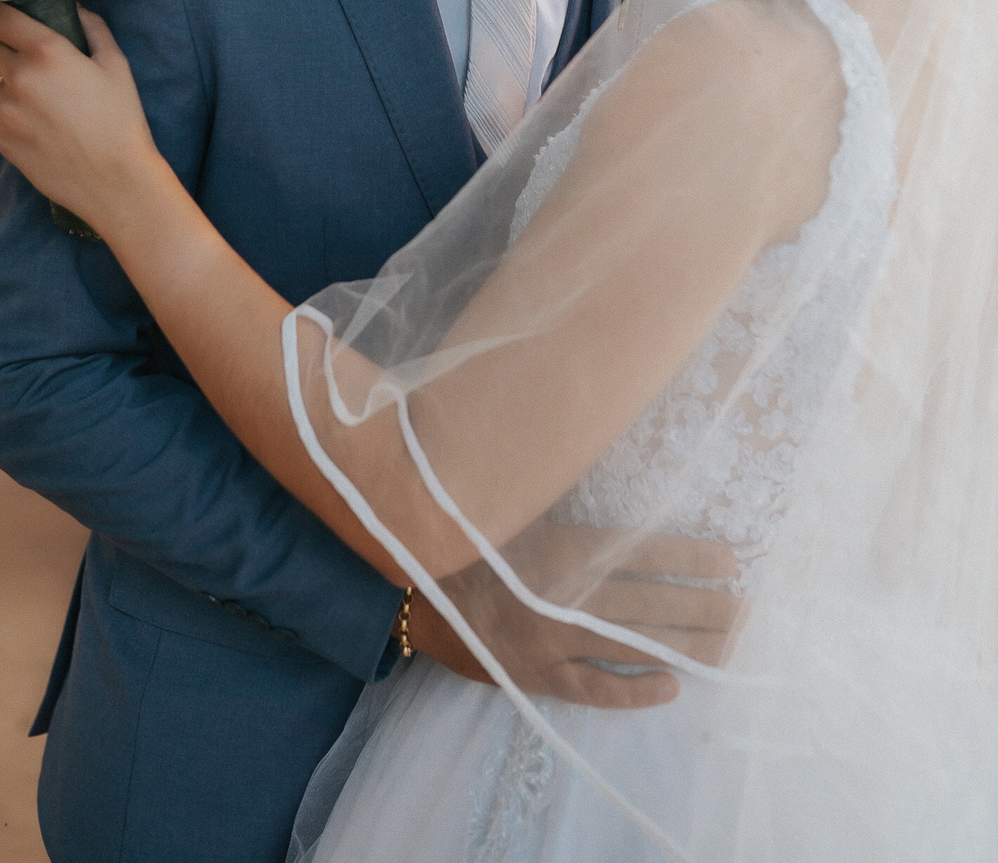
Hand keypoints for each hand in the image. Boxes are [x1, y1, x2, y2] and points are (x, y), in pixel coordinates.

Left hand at [0, 2, 167, 233]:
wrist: (113, 181)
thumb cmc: (121, 120)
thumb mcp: (116, 65)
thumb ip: (92, 27)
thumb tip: (73, 7)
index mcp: (46, 53)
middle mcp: (18, 77)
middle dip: (2, 42)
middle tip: (29, 54)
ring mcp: (5, 110)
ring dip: (13, 85)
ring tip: (48, 105)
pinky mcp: (0, 138)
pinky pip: (2, 115)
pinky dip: (16, 116)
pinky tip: (45, 130)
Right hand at [417, 529, 742, 710]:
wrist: (411, 590)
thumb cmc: (468, 538)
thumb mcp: (515, 506)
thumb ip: (563, 499)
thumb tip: (609, 463)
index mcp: (559, 551)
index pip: (640, 553)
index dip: (688, 557)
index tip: (730, 559)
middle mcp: (561, 599)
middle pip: (648, 606)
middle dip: (702, 607)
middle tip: (745, 608)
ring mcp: (551, 645)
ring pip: (631, 649)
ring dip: (684, 647)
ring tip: (726, 644)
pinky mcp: (537, 679)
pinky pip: (594, 692)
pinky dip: (634, 692)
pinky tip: (672, 687)